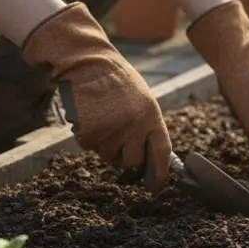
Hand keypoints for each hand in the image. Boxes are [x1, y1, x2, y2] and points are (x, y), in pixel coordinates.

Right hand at [21, 3, 171, 189]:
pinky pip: (88, 146)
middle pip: (131, 162)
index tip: (155, 186)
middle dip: (123, 156)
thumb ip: (146, 126)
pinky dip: (86, 136)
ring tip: (102, 116)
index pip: (162, 152)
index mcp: (152, 116)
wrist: (87, 61)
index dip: (160, 173)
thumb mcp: (141, 100)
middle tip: (116, 137)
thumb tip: (149, 159)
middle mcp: (136, 126)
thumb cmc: (115, 81)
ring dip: (103, 143)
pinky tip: (88, 115)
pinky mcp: (92, 131)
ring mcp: (114, 129)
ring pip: (107, 156)